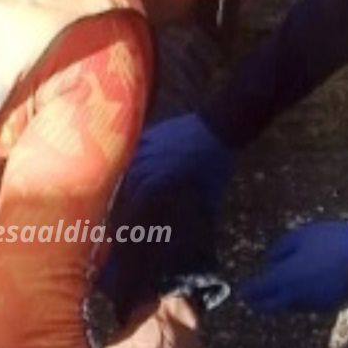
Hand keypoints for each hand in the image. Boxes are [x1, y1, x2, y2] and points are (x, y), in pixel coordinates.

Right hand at [119, 113, 233, 214]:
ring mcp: (152, 143)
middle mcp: (152, 160)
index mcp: (163, 176)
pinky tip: (135, 158)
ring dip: (130, 173)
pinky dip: (135, 153)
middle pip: (132, 178)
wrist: (218, 125)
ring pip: (132, 161)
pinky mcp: (156, 131)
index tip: (134, 213)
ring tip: (130, 182)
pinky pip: (138, 143)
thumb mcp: (212, 186)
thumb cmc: (215, 159)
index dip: (136, 204)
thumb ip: (207, 206)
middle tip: (130, 200)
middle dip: (129, 191)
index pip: (141, 193)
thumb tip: (209, 223)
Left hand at [241, 221, 347, 312]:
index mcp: (285, 277)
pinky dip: (298, 299)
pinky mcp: (327, 307)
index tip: (241, 291)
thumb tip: (269, 262)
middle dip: (257, 303)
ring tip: (276, 290)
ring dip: (279, 300)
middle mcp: (295, 296)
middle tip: (251, 298)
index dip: (247, 291)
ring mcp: (312, 304)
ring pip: (287, 307)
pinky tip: (301, 289)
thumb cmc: (330, 240)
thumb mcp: (300, 236)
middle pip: (269, 306)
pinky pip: (305, 306)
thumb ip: (280, 250)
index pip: (258, 290)